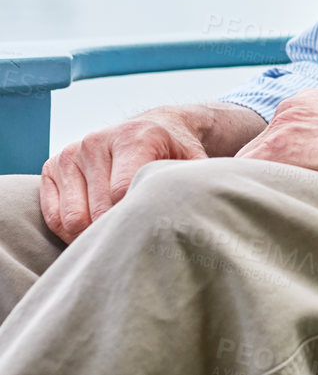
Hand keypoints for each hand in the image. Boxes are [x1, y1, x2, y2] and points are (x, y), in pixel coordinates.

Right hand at [39, 103, 261, 244]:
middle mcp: (98, 141)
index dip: (135, 221)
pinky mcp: (54, 166)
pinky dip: (71, 232)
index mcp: (135, 137)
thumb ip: (197, 185)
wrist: (157, 126)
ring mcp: (72, 153)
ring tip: (117, 240)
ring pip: (72, 218)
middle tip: (135, 247)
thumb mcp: (196, 163)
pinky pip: (54, 215)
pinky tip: (95, 231)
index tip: (150, 236)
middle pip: (98, 210)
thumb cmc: (179, 152)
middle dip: (116, 233)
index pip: (123, 194)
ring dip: (90, 237)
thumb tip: (207, 217)